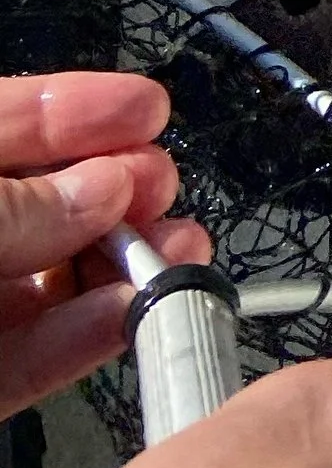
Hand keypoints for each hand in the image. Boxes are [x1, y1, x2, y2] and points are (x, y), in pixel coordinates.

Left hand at [0, 73, 211, 417]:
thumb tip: (104, 189)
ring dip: (120, 267)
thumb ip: (14, 207)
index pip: (7, 121)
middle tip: (162, 185)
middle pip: (44, 201)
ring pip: (48, 282)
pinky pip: (31, 359)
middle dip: (115, 186)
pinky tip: (130, 318)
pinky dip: (85, 340)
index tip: (149, 108)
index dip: (80, 108)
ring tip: (178, 255)